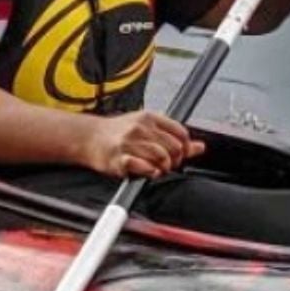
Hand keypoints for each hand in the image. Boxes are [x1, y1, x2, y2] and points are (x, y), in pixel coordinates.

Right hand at [83, 111, 205, 178]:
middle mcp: (140, 128)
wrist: (89, 137)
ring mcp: (130, 143)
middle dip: (174, 161)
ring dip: (162, 168)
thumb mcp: (147, 129)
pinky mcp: (120, 158)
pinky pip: (144, 168)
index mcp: (150, 117)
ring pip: (161, 158)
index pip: (180, 133)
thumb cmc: (118, 133)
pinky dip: (150, 173)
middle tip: (166, 165)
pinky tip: (146, 171)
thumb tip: (200, 147)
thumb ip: (174, 138)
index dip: (184, 148)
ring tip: (156, 169)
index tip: (178, 155)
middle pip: (173, 148)